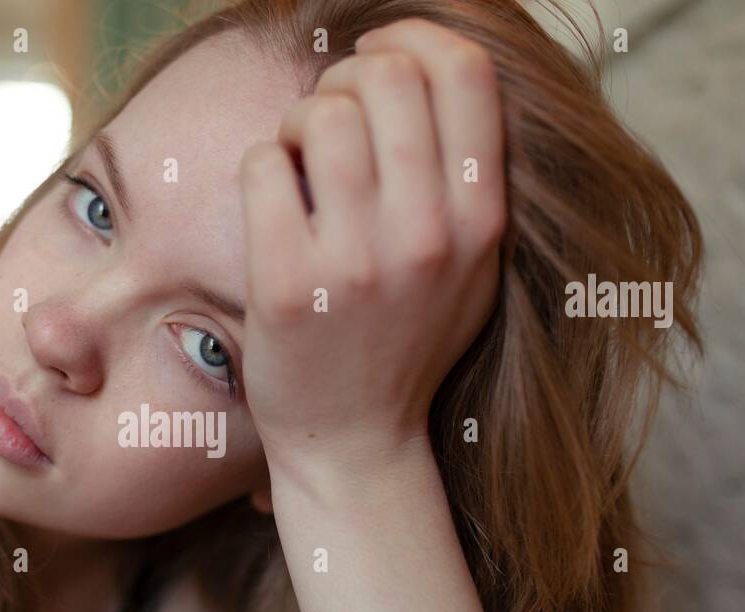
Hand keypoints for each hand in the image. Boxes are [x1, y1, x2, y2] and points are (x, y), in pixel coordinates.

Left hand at [239, 19, 506, 484]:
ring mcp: (353, 262)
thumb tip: (434, 66)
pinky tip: (272, 206)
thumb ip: (470, 178)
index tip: (378, 54)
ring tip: (298, 163)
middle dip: (348, 77)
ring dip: (300, 121)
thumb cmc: (407, 341)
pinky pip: (262, 163)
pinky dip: (262, 167)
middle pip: (388, 76)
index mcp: (482, 221)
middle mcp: (426, 236)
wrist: (354, 440)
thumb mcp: (473, 266)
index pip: (464, 71)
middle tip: (330, 118)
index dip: (414, 38)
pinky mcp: (284, 282)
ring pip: (321, 112)